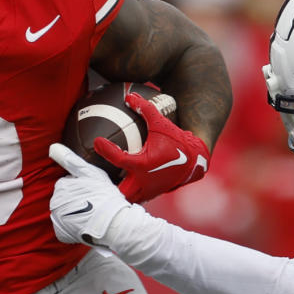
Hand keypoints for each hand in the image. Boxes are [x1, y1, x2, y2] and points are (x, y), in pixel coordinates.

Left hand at [48, 143, 132, 245]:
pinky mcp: (61, 233)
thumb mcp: (89, 172)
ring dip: (74, 212)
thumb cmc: (104, 195)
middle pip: (64, 197)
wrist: (113, 222)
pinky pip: (63, 227)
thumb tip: (52, 147)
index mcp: (61, 186)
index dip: (81, 186)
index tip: (92, 191)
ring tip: (90, 214)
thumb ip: (70, 159)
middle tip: (92, 202)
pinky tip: (84, 224)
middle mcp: (54, 203)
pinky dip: (71, 226)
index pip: (67, 183)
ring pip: (64, 212)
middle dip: (76, 199)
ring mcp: (57, 219)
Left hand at [94, 92, 208, 202]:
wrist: (196, 160)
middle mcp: (144, 180)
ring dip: (118, 192)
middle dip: (107, 187)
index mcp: (143, 164)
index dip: (105, 150)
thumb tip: (130, 96)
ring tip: (107, 184)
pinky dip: (130, 192)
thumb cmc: (178, 141)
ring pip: (128, 196)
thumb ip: (146, 109)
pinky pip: (138, 195)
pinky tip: (125, 183)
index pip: (118, 159)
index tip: (97, 141)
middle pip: (119, 191)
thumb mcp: (161, 124)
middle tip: (98, 175)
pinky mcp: (155, 192)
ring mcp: (149, 189)